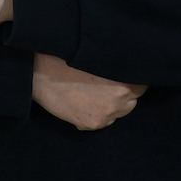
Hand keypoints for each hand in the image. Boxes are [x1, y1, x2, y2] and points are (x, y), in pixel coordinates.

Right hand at [31, 53, 145, 130]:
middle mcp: (118, 101)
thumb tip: (127, 70)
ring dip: (111, 105)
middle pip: (132, 100)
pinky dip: (95, 114)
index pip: (142, 85)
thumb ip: (116, 67)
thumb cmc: (67, 57)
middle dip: (124, 93)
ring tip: (93, 93)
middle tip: (108, 84)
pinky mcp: (89, 124)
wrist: (39, 72)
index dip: (134, 80)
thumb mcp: (98, 57)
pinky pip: (101, 121)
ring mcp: (104, 115)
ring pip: (117, 113)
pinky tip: (83, 101)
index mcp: (123, 82)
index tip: (126, 76)